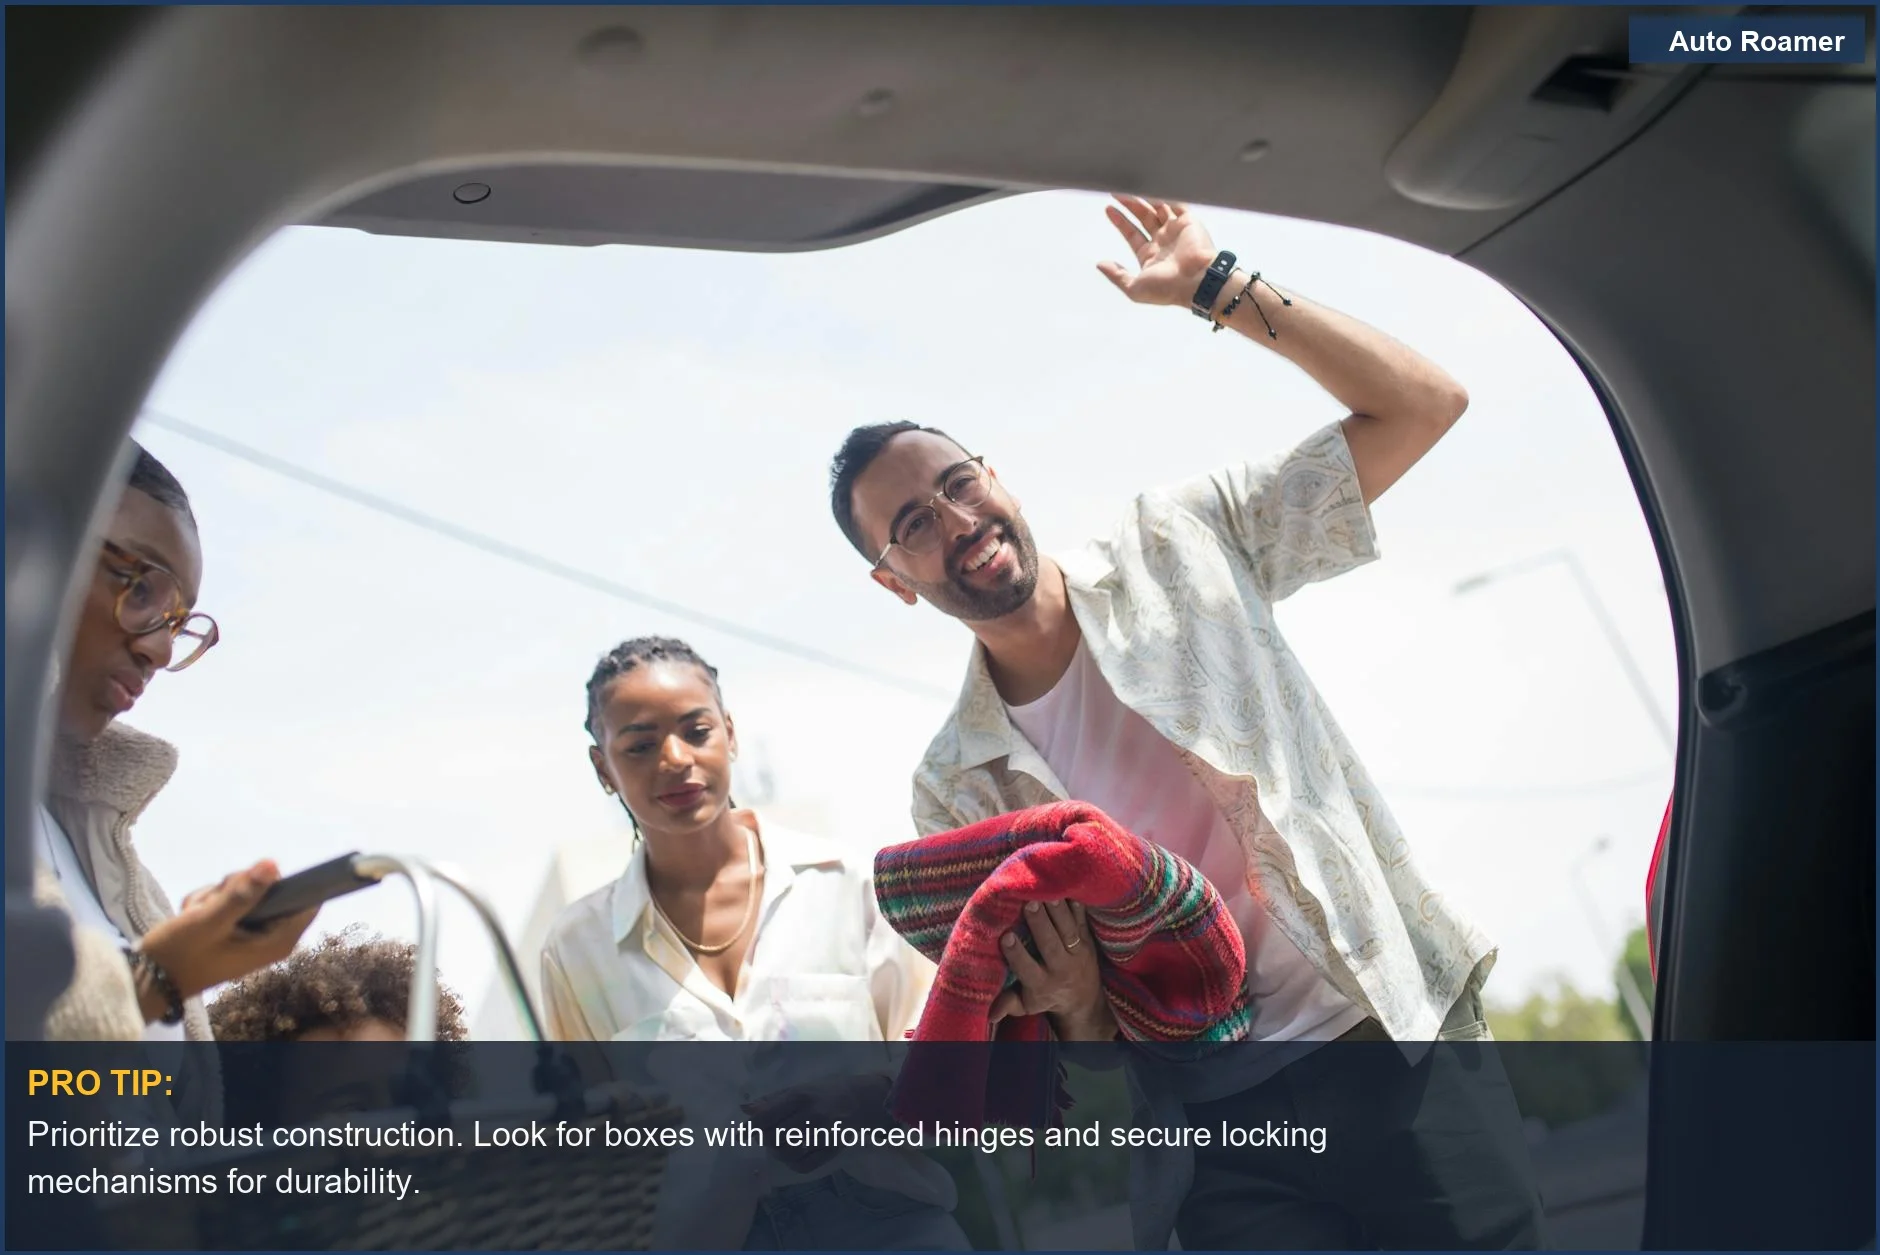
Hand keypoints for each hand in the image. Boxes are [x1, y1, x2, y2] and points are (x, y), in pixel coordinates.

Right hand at [138, 861, 318, 1007]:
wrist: (147, 978)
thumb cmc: (180, 953)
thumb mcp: (210, 920)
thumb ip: (243, 893)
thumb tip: (274, 864)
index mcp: (278, 941)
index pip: (308, 901)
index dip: (290, 881)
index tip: (257, 877)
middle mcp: (272, 937)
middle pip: (273, 890)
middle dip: (239, 888)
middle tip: (214, 900)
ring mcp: (253, 933)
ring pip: (247, 893)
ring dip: (219, 895)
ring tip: (197, 912)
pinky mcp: (235, 930)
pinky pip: (231, 902)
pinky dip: (210, 903)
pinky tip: (192, 914)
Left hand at [743, 1073, 893, 1172]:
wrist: (864, 1099)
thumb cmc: (827, 1091)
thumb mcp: (800, 1088)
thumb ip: (772, 1100)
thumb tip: (744, 1110)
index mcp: (800, 1095)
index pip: (765, 1117)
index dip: (751, 1127)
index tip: (747, 1131)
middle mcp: (812, 1114)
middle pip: (774, 1137)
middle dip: (765, 1139)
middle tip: (768, 1136)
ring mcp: (824, 1133)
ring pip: (788, 1153)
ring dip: (779, 1152)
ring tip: (782, 1144)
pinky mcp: (834, 1149)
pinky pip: (805, 1165)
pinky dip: (794, 1163)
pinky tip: (795, 1154)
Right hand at [990, 900, 1116, 1041]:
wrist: (1084, 999)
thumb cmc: (1046, 997)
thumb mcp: (1027, 1005)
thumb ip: (1008, 1004)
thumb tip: (989, 1014)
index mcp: (1042, 985)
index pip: (1028, 969)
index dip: (1018, 954)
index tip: (1006, 937)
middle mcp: (1061, 969)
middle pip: (1051, 945)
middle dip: (1041, 925)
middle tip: (1029, 904)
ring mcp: (1077, 953)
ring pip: (1068, 930)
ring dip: (1058, 911)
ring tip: (1047, 892)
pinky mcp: (1088, 940)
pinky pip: (1083, 921)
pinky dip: (1076, 905)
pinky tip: (1068, 888)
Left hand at [1097, 195, 1220, 308]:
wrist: (1197, 281)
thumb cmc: (1168, 289)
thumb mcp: (1135, 288)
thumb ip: (1117, 275)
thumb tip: (1100, 265)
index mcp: (1151, 256)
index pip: (1133, 234)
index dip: (1121, 222)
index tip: (1109, 209)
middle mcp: (1163, 241)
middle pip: (1144, 218)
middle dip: (1130, 205)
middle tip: (1116, 193)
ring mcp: (1176, 230)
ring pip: (1158, 208)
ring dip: (1144, 198)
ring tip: (1129, 188)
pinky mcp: (1189, 221)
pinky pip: (1175, 203)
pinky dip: (1164, 195)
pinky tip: (1150, 188)